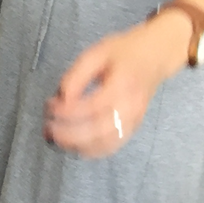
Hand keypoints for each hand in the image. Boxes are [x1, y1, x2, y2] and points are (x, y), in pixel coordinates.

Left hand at [43, 13, 189, 156]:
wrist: (155, 56)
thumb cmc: (124, 52)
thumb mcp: (96, 53)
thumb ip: (76, 76)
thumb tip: (62, 99)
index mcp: (123, 85)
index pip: (92, 107)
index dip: (67, 111)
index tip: (49, 105)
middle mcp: (131, 106)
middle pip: (98, 131)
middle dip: (68, 133)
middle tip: (48, 127)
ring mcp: (134, 120)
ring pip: (105, 144)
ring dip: (77, 146)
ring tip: (55, 138)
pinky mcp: (133, 127)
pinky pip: (112, 146)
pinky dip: (91, 150)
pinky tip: (74, 145)